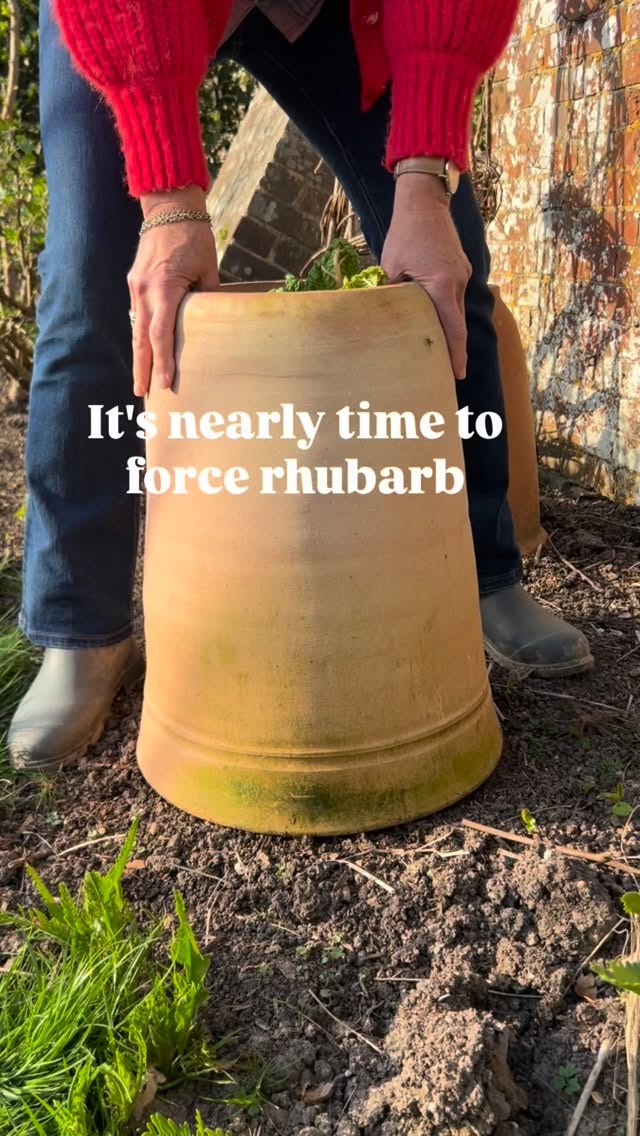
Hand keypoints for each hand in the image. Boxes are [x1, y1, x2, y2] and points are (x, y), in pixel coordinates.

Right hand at [127, 185, 219, 397]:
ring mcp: (135, 286)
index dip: (163, 361)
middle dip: (142, 368)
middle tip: (143, 394)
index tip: (165, 384)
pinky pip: (138, 315)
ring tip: (143, 381)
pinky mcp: (134, 282)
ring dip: (140, 355)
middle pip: (141, 338)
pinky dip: (141, 336)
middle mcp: (144, 289)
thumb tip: (212, 326)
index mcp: (163, 287)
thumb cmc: (195, 238)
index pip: (161, 333)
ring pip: (136, 328)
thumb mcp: (208, 270)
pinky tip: (145, 352)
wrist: (169, 208)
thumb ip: (207, 300)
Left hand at [381, 174, 471, 379]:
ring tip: (436, 347)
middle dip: (452, 347)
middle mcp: (458, 282)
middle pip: (456, 323)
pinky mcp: (460, 268)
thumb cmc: (406, 233)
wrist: (424, 201)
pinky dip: (446, 309)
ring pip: (454, 309)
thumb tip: (382, 319)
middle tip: (442, 371)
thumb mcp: (391, 267)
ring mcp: (462, 274)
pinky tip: (433, 315)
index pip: (453, 329)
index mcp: (443, 285)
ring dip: (447, 327)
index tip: (457, 373)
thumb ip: (391, 294)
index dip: (456, 354)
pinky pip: (454, 295)